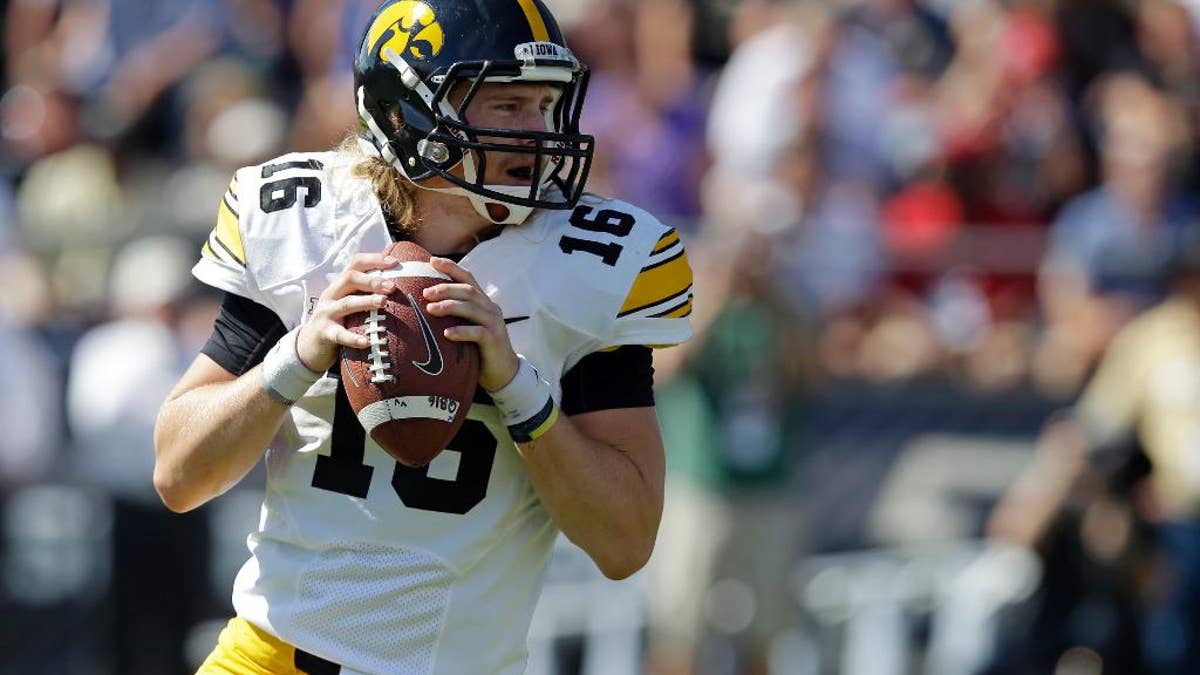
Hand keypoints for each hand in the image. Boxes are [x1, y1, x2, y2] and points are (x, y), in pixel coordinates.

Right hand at [296, 252, 397, 371]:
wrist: (309, 345)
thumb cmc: (339, 321)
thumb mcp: (348, 303)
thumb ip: (366, 293)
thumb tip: (399, 287)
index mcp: (340, 285)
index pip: (355, 263)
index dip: (374, 259)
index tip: (395, 262)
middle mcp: (332, 295)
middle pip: (350, 278)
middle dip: (372, 280)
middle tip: (392, 286)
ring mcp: (326, 313)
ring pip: (346, 303)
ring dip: (366, 301)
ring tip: (384, 302)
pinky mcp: (324, 333)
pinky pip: (340, 334)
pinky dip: (353, 338)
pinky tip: (367, 341)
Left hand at [424, 257, 519, 390]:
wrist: (503, 372)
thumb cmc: (479, 348)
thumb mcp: (468, 326)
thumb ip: (456, 314)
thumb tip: (425, 305)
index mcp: (483, 302)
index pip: (468, 278)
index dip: (451, 267)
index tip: (431, 260)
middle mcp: (490, 308)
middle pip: (468, 291)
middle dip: (445, 288)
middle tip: (425, 293)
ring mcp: (494, 323)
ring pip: (472, 308)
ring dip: (449, 306)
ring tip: (431, 309)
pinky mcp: (494, 340)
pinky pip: (477, 332)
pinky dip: (461, 331)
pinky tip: (447, 333)